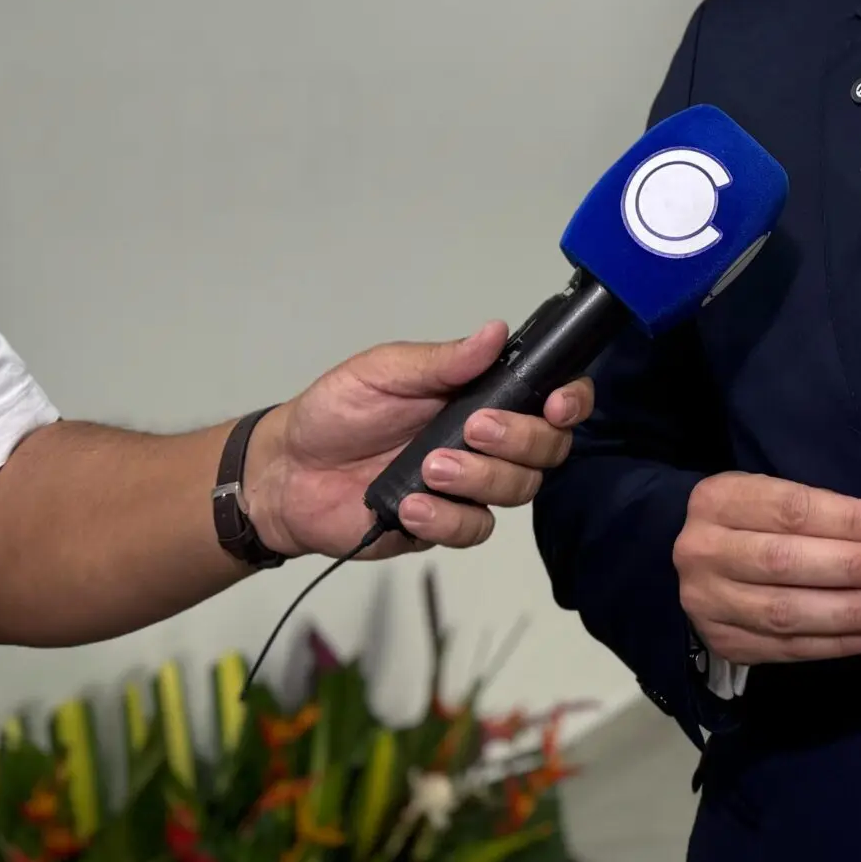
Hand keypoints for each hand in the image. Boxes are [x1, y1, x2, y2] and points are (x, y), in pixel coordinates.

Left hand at [245, 323, 589, 557]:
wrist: (289, 471)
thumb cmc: (337, 410)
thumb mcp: (385, 371)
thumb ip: (443, 360)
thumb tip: (496, 332)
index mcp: (483, 396)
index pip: (551, 398)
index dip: (571, 401)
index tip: (555, 405)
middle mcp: (488, 442)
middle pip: (547, 449)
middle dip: (520, 440)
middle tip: (474, 430)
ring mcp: (469, 486)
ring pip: (518, 491)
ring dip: (480, 478)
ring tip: (429, 468)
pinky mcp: (444, 526)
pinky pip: (473, 529)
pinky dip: (446, 519)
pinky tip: (411, 506)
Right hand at [675, 473, 860, 666]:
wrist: (702, 563)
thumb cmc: (757, 521)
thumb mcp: (782, 497)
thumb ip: (838, 514)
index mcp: (718, 501)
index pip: (792, 510)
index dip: (851, 521)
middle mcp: (703, 552)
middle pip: (786, 562)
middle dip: (855, 567)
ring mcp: (708, 604)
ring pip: (787, 613)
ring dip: (854, 612)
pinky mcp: (726, 643)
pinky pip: (790, 648)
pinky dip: (842, 643)